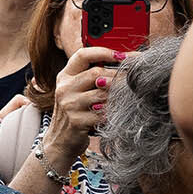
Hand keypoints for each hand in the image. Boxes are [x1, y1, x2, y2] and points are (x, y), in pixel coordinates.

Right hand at [42, 46, 119, 165]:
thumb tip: (123, 62)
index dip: (103, 52)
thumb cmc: (75, 113)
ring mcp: (69, 105)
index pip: (82, 55)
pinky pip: (102, 113)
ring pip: (102, 94)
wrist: (59, 141)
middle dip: (117, 76)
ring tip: (124, 99)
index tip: (122, 55)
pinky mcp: (76, 121)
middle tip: (133, 80)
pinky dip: (112, 113)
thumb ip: (91, 76)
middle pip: (96, 73)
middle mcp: (64, 88)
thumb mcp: (76, 90)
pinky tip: (115, 115)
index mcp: (65, 76)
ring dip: (116, 96)